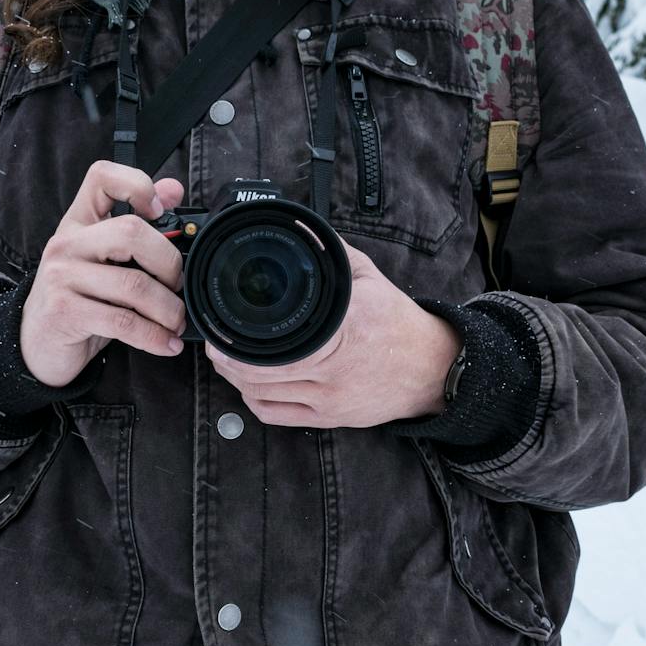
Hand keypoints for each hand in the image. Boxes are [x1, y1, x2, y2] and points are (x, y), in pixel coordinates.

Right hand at [20, 161, 187, 387]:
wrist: (36, 344)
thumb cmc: (79, 299)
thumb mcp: (105, 260)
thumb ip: (138, 226)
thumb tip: (173, 189)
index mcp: (80, 222)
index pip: (102, 177)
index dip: (137, 184)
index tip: (160, 211)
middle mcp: (67, 243)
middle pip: (132, 232)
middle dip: (170, 264)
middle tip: (178, 287)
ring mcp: (62, 276)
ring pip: (134, 284)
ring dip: (168, 310)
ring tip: (176, 323)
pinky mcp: (65, 311)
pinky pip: (123, 321)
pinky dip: (153, 336)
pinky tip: (166, 344)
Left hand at [204, 241, 459, 428]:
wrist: (431, 367)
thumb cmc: (398, 322)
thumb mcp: (368, 276)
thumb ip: (330, 253)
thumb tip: (298, 227)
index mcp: (342, 327)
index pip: (276, 340)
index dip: (238, 340)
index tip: (222, 327)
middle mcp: (333, 367)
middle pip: (259, 372)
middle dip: (227, 359)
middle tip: (214, 345)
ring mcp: (330, 397)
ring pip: (262, 395)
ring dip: (236, 380)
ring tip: (226, 362)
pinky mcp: (331, 418)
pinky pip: (277, 415)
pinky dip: (254, 402)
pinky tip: (248, 388)